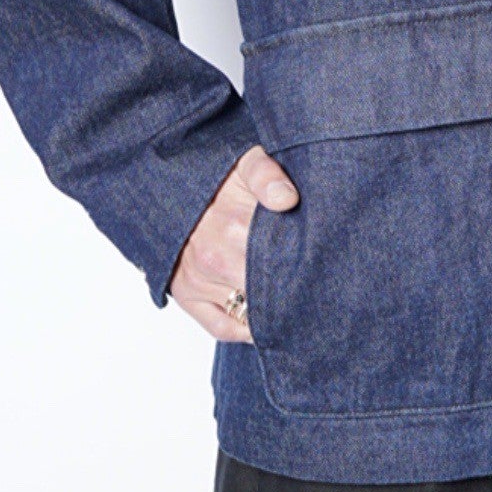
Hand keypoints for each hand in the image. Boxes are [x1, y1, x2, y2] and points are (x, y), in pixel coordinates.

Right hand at [168, 142, 299, 341]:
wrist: (169, 186)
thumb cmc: (216, 177)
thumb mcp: (245, 161)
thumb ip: (267, 174)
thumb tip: (287, 200)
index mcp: (235, 225)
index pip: (283, 262)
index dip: (306, 267)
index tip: (322, 268)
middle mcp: (215, 257)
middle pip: (269, 289)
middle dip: (292, 288)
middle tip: (315, 288)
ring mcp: (199, 278)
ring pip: (250, 311)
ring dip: (272, 309)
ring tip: (294, 304)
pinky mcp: (185, 293)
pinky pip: (223, 327)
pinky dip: (246, 330)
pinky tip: (264, 321)